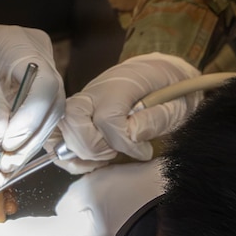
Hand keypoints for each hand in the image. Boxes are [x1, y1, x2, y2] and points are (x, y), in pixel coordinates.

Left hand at [0, 0, 63, 156]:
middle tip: (8, 162)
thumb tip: (2, 138)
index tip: (9, 141)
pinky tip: (11, 157)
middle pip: (51, 103)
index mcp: (24, 45)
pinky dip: (24, 136)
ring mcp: (40, 71)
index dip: (31, 117)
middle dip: (30, 137)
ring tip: (7, 167)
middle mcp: (40, 56)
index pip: (45, 85)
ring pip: (47, 114)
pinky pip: (37, 113)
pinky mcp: (33, 87)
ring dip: (28, 143)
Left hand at [0, 160, 164, 235]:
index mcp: (70, 235)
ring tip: (110, 219)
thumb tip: (65, 217)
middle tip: (77, 214)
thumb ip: (71, 201)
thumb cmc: (142, 197)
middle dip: (52, 235)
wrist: (188, 223)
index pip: (22, 234)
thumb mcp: (99, 185)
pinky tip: (124, 235)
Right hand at [55, 54, 200, 172]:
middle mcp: (97, 90)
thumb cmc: (174, 90)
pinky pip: (58, 134)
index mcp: (123, 83)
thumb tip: (133, 137)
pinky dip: (69, 154)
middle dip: (92, 145)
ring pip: (60, 125)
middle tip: (114, 152)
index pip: (108, 117)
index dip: (124, 142)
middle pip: (73, 117)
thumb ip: (157, 119)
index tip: (144, 151)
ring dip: (78, 150)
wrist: (165, 74)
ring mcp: (85, 101)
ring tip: (103, 157)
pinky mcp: (80, 113)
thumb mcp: (177, 104)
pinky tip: (91, 160)